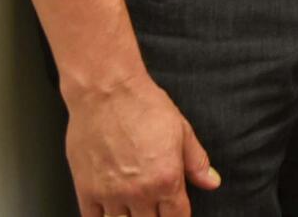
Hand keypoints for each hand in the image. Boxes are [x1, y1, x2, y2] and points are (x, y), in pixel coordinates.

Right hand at [64, 73, 219, 216]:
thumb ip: (196, 162)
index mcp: (166, 179)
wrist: (107, 93)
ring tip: (135, 210)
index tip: (177, 214)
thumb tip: (212, 182)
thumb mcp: (182, 131)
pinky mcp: (86, 190)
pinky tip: (110, 213)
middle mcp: (138, 192)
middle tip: (156, 209)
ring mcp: (110, 194)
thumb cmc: (143, 106)